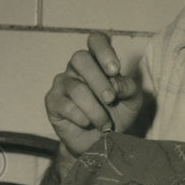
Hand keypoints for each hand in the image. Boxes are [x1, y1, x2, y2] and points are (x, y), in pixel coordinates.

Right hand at [45, 32, 144, 160]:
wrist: (100, 143)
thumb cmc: (116, 116)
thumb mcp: (133, 102)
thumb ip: (130, 88)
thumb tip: (116, 82)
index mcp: (98, 61)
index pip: (96, 40)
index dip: (103, 50)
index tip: (114, 70)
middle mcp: (77, 68)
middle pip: (80, 58)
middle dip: (99, 81)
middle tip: (110, 99)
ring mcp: (62, 83)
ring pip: (76, 88)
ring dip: (95, 109)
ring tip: (105, 123)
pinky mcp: (52, 101)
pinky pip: (66, 105)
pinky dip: (82, 118)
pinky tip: (87, 124)